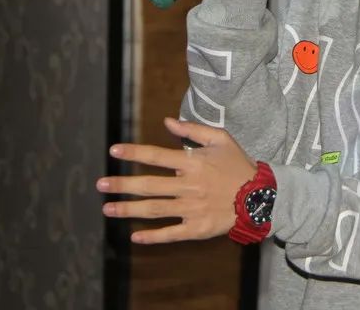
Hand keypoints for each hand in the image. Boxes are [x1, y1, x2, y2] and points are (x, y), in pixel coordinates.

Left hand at [96, 118, 257, 243]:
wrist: (260, 197)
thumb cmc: (238, 165)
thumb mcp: (221, 139)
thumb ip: (193, 130)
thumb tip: (167, 122)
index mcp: (192, 163)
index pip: (156, 156)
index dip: (133, 153)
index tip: (113, 151)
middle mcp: (188, 186)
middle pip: (149, 185)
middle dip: (122, 185)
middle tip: (100, 185)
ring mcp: (192, 209)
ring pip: (154, 210)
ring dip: (129, 210)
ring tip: (107, 209)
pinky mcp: (197, 228)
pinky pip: (171, 233)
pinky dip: (153, 237)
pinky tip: (135, 237)